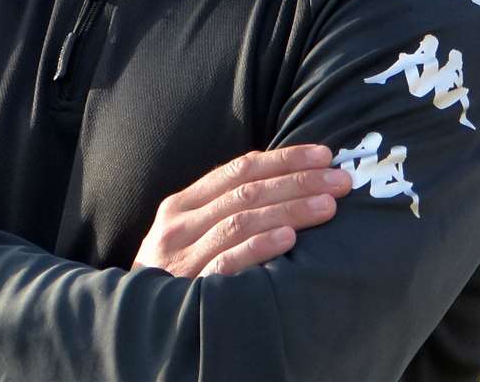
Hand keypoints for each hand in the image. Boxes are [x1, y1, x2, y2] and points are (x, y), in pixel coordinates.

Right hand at [133, 145, 350, 277]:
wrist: (138, 325)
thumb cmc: (173, 274)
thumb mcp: (186, 234)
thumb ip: (220, 208)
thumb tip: (274, 175)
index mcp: (181, 205)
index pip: (237, 170)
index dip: (282, 159)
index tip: (323, 155)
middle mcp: (180, 225)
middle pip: (246, 192)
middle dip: (297, 181)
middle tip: (341, 180)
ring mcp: (185, 256)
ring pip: (241, 221)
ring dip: (289, 209)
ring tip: (328, 205)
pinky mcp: (193, 286)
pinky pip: (228, 261)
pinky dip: (259, 246)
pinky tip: (289, 238)